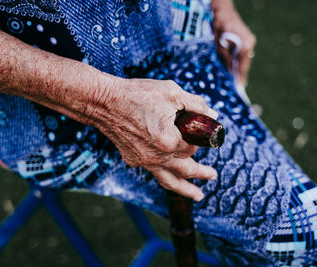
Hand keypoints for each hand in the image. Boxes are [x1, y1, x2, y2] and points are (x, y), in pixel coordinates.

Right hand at [90, 78, 218, 200]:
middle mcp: (157, 156)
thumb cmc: (138, 94)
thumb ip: (196, 105)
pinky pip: (152, 170)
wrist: (103, 101)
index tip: (202, 130)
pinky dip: (163, 173)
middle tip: (212, 176)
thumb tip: (213, 114)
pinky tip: (168, 173)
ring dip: (185, 189)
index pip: (194, 147)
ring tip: (197, 196)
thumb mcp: (172, 93)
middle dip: (201, 173)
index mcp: (169, 141)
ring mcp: (143, 161)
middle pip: (186, 170)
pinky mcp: (132, 159)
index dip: (200, 138)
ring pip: (168, 180)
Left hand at [213, 7, 255, 85]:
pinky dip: (237, 62)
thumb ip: (225, 61)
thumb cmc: (219, 27)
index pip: (243, 67)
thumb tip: (229, 75)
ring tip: (233, 82)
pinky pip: (242, 55)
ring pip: (243, 60)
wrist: (222, 11)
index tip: (239, 90)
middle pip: (244, 65)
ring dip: (238, 69)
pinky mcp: (246, 40)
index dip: (240, 79)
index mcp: (245, 46)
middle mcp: (249, 44)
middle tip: (235, 89)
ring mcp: (249, 42)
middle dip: (239, 76)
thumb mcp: (219, 46)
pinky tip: (232, 69)